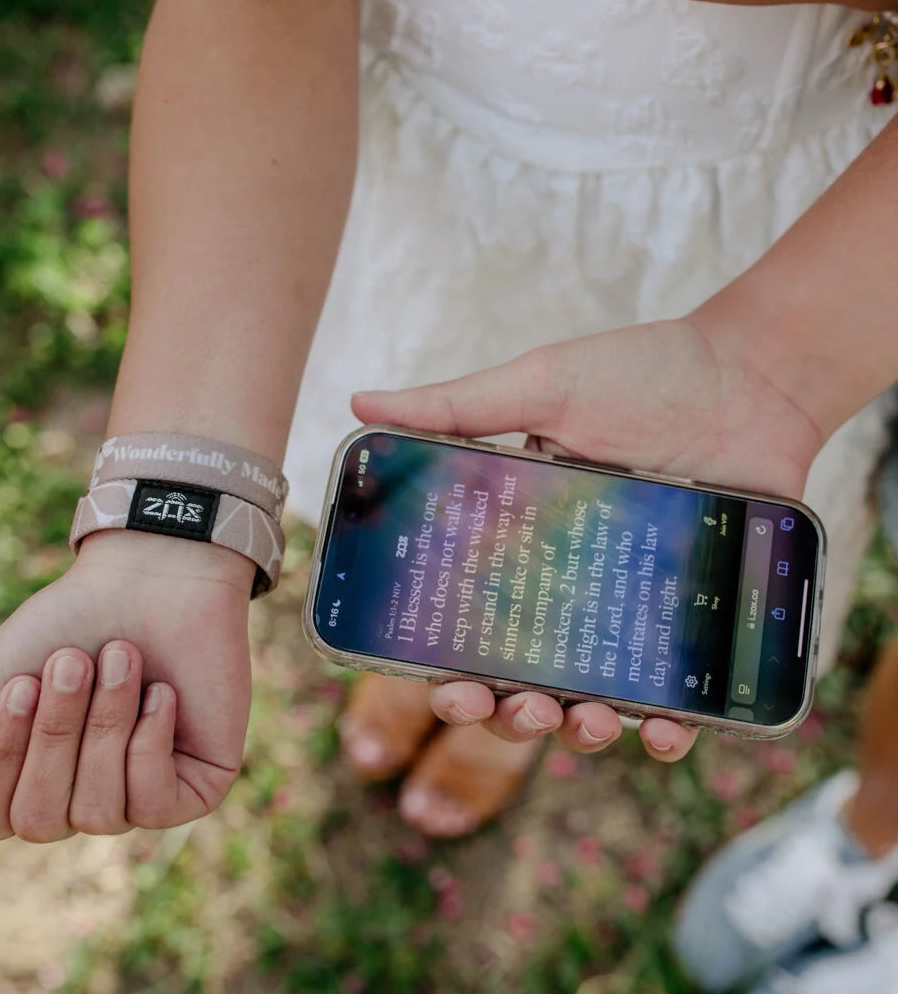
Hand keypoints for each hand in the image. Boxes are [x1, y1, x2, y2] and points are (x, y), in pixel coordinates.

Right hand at [0, 530, 254, 865]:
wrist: (151, 579)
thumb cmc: (66, 628)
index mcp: (30, 784)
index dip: (5, 751)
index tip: (25, 679)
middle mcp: (81, 801)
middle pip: (40, 820)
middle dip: (56, 730)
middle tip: (75, 660)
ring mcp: (140, 799)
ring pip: (95, 811)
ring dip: (105, 722)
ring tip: (123, 658)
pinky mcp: (195, 788)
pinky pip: (153, 804)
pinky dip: (149, 738)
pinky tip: (163, 692)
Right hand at [352, 317, 822, 760]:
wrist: (751, 376)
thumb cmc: (643, 376)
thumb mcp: (539, 386)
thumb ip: (454, 408)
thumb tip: (357, 402)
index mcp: (523, 547)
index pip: (470, 626)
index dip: (450, 670)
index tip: (447, 685)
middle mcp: (571, 589)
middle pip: (522, 680)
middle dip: (507, 716)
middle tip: (513, 706)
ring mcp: (632, 610)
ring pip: (593, 702)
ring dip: (579, 731)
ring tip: (588, 718)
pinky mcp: (695, 623)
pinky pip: (680, 698)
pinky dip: (670, 729)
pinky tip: (664, 733)